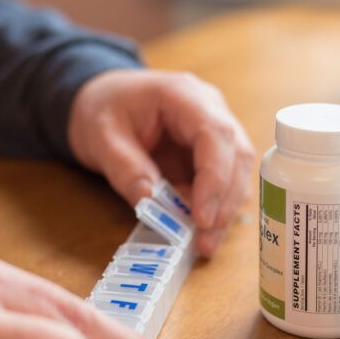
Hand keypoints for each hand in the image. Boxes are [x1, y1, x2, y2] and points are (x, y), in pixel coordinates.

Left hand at [68, 69, 255, 256]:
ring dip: (225, 211)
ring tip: (204, 244)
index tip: (202, 217)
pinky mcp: (214, 153)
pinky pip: (226, 183)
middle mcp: (211, 109)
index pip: (216, 134)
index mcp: (184, 95)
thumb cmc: (102, 108)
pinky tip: (202, 233)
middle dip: (225, 202)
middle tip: (206, 241)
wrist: (103, 98)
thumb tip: (149, 201)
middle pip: (238, 155)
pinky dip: (217, 210)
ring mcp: (217, 131)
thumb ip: (124, 167)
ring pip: (239, 173)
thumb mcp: (101, 136)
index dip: (215, 178)